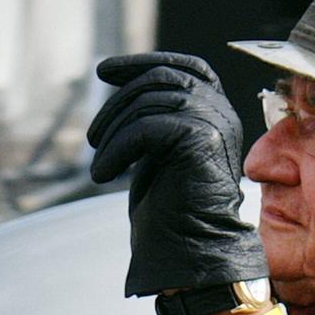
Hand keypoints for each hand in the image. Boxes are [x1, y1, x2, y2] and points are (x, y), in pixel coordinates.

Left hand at [87, 52, 267, 298]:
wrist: (194, 251)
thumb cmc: (174, 209)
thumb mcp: (161, 152)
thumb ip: (154, 117)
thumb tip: (122, 83)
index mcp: (217, 112)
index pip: (185, 68)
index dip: (143, 63)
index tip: (103, 71)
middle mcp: (222, 111)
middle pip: (160, 81)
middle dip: (117, 103)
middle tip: (92, 138)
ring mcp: (214, 122)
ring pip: (149, 103)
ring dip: (113, 133)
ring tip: (100, 169)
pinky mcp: (199, 139)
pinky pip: (144, 129)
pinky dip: (116, 151)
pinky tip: (103, 175)